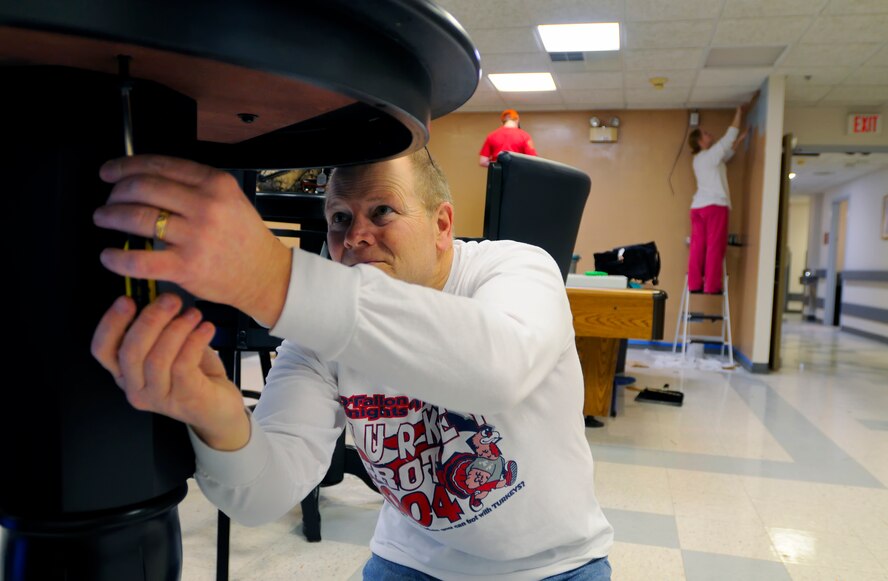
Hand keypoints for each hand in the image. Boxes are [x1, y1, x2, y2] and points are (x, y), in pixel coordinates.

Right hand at [91, 293, 250, 449]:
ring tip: (193, 314)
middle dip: (150, 319)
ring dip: (176, 329)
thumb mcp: (170, 349)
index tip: (126, 300)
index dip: (110, 324)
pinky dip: (194, 341)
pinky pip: (182, 365)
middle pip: (130, 351)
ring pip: (157, 358)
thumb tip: (156, 298)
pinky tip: (205, 329)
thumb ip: (157, 329)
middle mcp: (136, 388)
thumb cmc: (193, 375)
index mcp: (126, 373)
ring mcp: (159, 397)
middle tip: (170, 300)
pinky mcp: (184, 398)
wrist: (219, 408)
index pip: (102, 350)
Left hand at [94, 155, 291, 325]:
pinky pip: (140, 261)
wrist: (263, 274)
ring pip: (137, 218)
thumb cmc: (244, 238)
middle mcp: (206, 206)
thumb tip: (147, 178)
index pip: (160, 165)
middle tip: (108, 200)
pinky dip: (117, 258)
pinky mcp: (186, 267)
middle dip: (115, 192)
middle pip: (143, 187)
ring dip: (111, 216)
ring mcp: (196, 237)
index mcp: (215, 184)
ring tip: (104, 219)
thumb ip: (195, 185)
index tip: (110, 172)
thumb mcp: (229, 198)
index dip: (126, 165)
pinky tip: (109, 256)